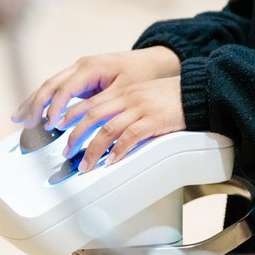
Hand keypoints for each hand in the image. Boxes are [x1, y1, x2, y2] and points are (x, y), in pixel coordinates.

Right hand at [11, 46, 179, 128]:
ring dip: (33, 102)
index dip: (54, 108)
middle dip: (34, 104)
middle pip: (50, 84)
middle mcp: (81, 66)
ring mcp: (79, 70)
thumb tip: (79, 123)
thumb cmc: (141, 74)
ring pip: (50, 85)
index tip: (49, 125)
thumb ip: (100, 106)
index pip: (64, 88)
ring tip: (18, 118)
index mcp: (90, 67)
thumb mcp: (123, 92)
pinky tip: (33, 112)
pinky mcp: (81, 77)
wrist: (153, 61)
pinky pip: (57, 88)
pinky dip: (43, 100)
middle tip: (24, 123)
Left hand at [59, 75, 185, 170]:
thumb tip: (104, 125)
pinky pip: (130, 137)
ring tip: (85, 164)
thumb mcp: (141, 94)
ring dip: (92, 149)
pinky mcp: (153, 120)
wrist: (196, 90)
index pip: (89, 103)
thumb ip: (122, 105)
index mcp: (122, 91)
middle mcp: (127, 98)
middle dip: (75, 135)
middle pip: (92, 116)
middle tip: (67, 151)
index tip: (59, 129)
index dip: (70, 116)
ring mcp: (139, 108)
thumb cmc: (170, 95)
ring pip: (107, 129)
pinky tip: (112, 161)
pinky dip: (118, 150)